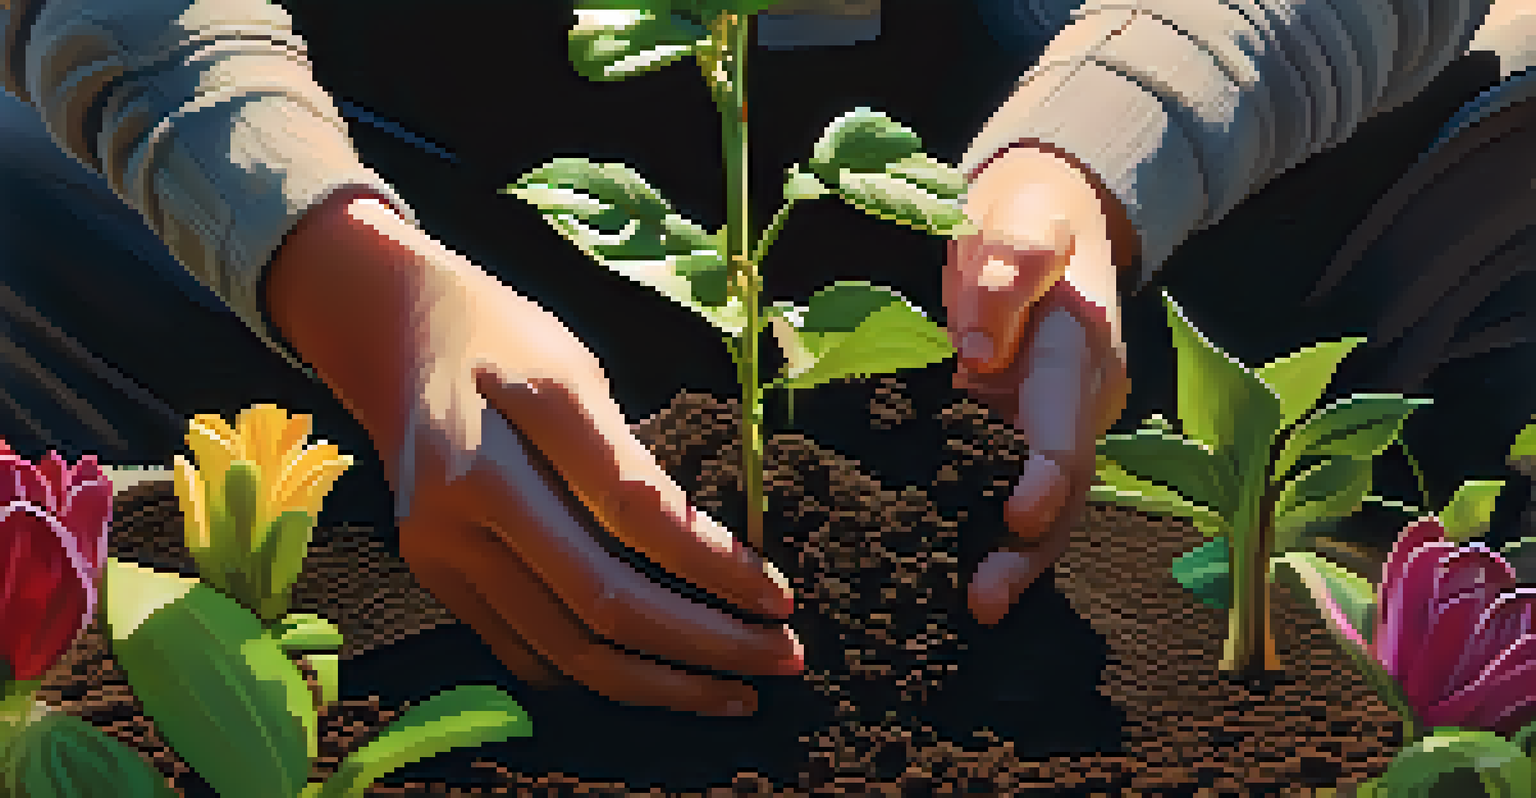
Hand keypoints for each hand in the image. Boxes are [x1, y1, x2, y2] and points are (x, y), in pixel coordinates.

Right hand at [265, 192, 801, 716]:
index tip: (779, 596)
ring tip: (733, 693)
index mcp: (502, 450)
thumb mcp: (574, 370)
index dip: (713, 568)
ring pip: (564, 653)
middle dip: (702, 644)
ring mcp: (440, 556)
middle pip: (599, 609)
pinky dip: (596, 674)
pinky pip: (524, 652)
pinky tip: (655, 678)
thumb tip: (706, 546)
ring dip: (659, 683)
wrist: (393, 332)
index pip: (631, 525)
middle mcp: (459, 517)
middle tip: (781, 658)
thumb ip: (629, 461)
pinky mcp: (436, 578)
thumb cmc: (503, 338)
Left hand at [944, 144, 1133, 625]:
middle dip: (1030, 548)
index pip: (1069, 427)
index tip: (1019, 513)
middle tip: (985, 598)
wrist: (1045, 221)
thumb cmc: (1030, 219)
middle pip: (1065, 488)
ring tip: (978, 606)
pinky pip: (1011, 488)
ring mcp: (1052, 423)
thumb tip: (976, 350)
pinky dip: (994, 534)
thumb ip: (1010, 271)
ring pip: (1045, 504)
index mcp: (1079, 354)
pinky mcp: (1020, 433)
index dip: (1047, 476)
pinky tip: (956, 570)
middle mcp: (1076, 401)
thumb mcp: (1024, 222)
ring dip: (1015, 556)